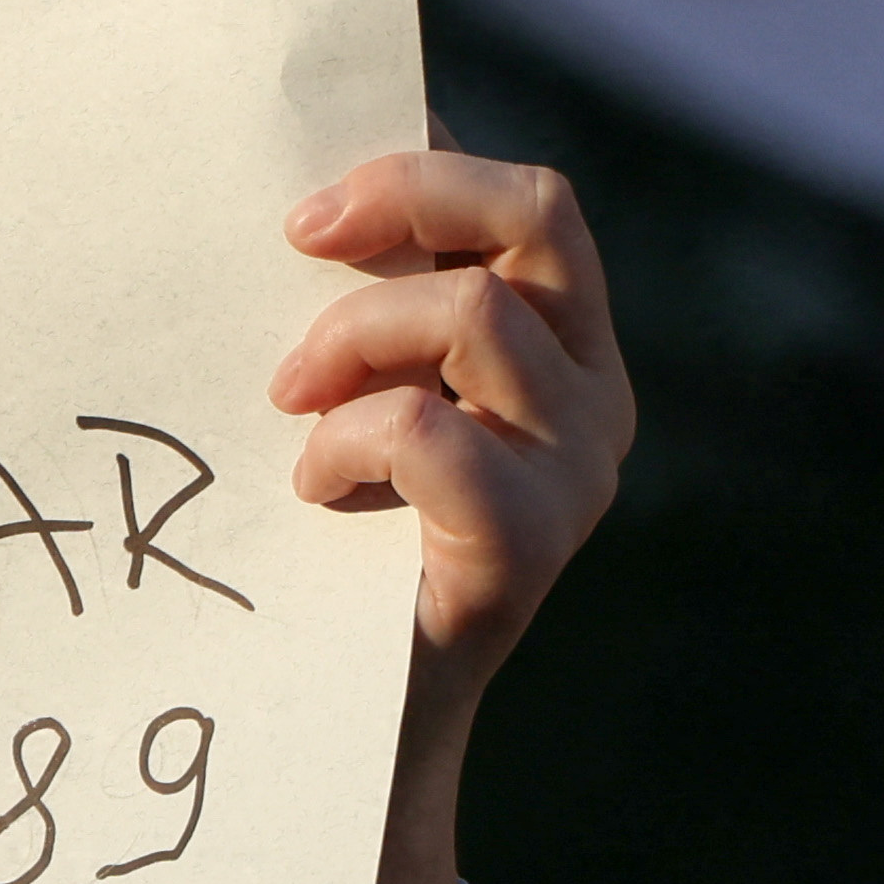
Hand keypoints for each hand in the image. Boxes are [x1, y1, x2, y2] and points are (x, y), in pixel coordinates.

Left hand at [264, 149, 633, 738]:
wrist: (355, 720)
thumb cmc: (334, 537)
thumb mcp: (356, 389)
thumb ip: (368, 296)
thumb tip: (306, 188)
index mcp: (566, 344)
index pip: (527, 200)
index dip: (426, 164)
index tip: (315, 190)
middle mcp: (595, 395)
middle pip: (539, 214)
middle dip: (406, 197)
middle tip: (296, 236)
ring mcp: (575, 470)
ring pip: (474, 314)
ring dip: (351, 337)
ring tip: (288, 401)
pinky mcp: (527, 544)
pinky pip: (432, 431)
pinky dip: (348, 440)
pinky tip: (310, 485)